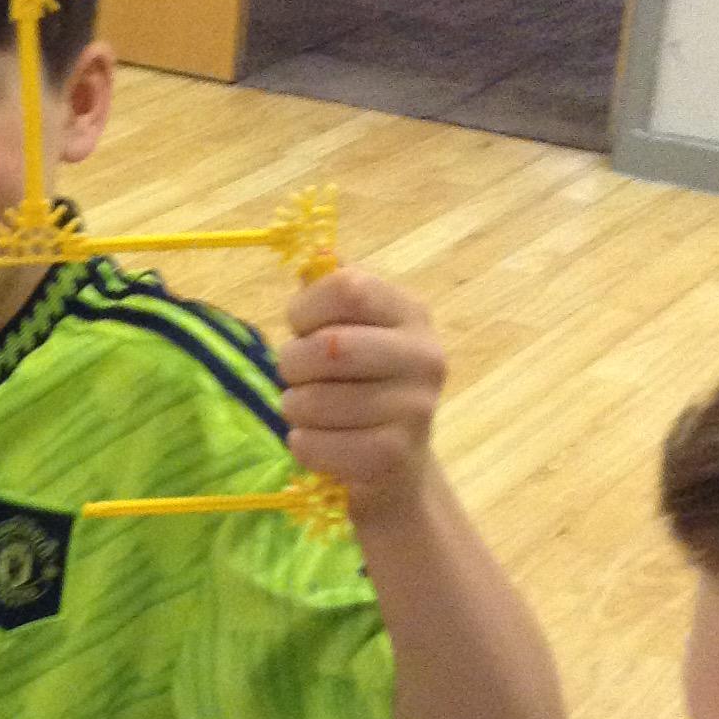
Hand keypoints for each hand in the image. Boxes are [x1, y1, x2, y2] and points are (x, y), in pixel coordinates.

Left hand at [277, 268, 443, 519]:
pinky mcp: (394, 456)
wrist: (396, 466)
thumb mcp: (355, 331)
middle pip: (329, 346)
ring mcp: (415, 409)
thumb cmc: (362, 386)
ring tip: (309, 412)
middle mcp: (425, 356)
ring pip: (315, 401)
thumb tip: (316, 252)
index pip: (348, 287)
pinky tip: (319, 442)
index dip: (306, 309)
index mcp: (412, 313)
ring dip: (294, 408)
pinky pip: (316, 444)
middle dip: (292, 363)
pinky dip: (302, 444)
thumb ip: (333, 293)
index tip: (302, 329)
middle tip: (296, 377)